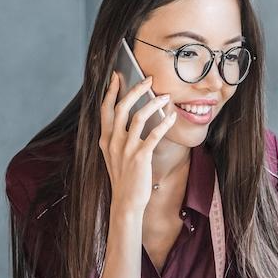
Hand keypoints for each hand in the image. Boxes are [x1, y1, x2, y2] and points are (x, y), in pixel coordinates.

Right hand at [98, 72, 176, 214]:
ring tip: (165, 96)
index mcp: (105, 139)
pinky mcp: (140, 157)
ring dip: (153, 103)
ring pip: (138, 117)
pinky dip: (164, 122)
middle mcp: (113, 141)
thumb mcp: (113, 155)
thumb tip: (130, 117)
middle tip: (148, 79)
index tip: (117, 75)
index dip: (111, 90)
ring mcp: (126, 149)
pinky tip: (172, 116)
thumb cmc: (123, 178)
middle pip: (121, 107)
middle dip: (135, 90)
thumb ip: (117, 137)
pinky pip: (154, 134)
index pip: (105, 109)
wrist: (126, 202)